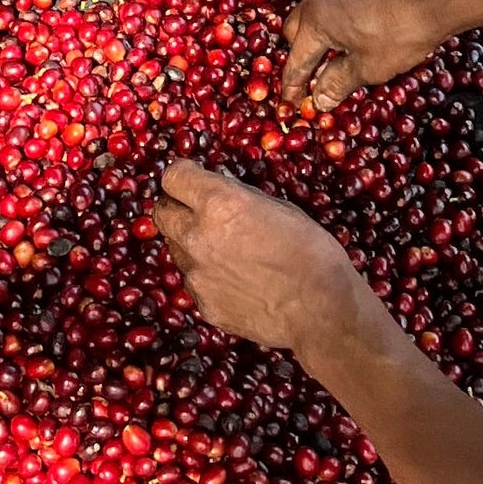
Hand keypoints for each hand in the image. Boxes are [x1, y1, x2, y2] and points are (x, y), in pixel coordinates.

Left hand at [153, 160, 360, 354]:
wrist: (321, 310)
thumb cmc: (310, 251)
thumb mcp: (279, 207)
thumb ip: (240, 197)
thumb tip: (220, 189)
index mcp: (218, 204)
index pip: (174, 176)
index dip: (184, 173)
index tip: (193, 175)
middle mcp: (197, 237)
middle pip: (161, 212)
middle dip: (176, 206)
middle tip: (199, 208)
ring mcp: (196, 275)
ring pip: (177, 248)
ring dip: (192, 242)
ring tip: (227, 248)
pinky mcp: (203, 304)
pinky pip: (194, 280)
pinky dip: (207, 274)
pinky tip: (237, 279)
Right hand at [281, 0, 456, 111]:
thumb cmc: (404, 32)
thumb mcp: (368, 68)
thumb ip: (337, 83)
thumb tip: (320, 98)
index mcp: (316, 18)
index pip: (297, 60)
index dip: (293, 86)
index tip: (292, 103)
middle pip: (297, 31)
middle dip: (302, 58)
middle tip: (312, 82)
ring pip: (315, 12)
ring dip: (318, 37)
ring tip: (333, 61)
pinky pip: (333, 1)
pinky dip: (334, 21)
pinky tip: (352, 36)